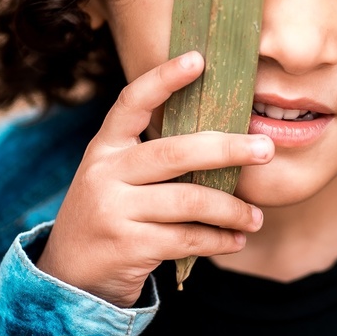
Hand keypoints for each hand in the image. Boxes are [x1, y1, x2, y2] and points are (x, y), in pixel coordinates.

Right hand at [34, 51, 270, 306]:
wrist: (68, 276)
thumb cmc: (111, 215)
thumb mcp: (117, 177)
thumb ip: (154, 157)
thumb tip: (227, 138)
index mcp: (104, 147)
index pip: (131, 102)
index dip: (164, 79)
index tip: (199, 59)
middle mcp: (104, 173)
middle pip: (173, 152)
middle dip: (226, 149)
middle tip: (267, 148)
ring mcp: (113, 210)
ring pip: (188, 201)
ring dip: (230, 209)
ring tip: (255, 217)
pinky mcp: (127, 246)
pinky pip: (186, 238)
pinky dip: (218, 239)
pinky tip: (236, 240)